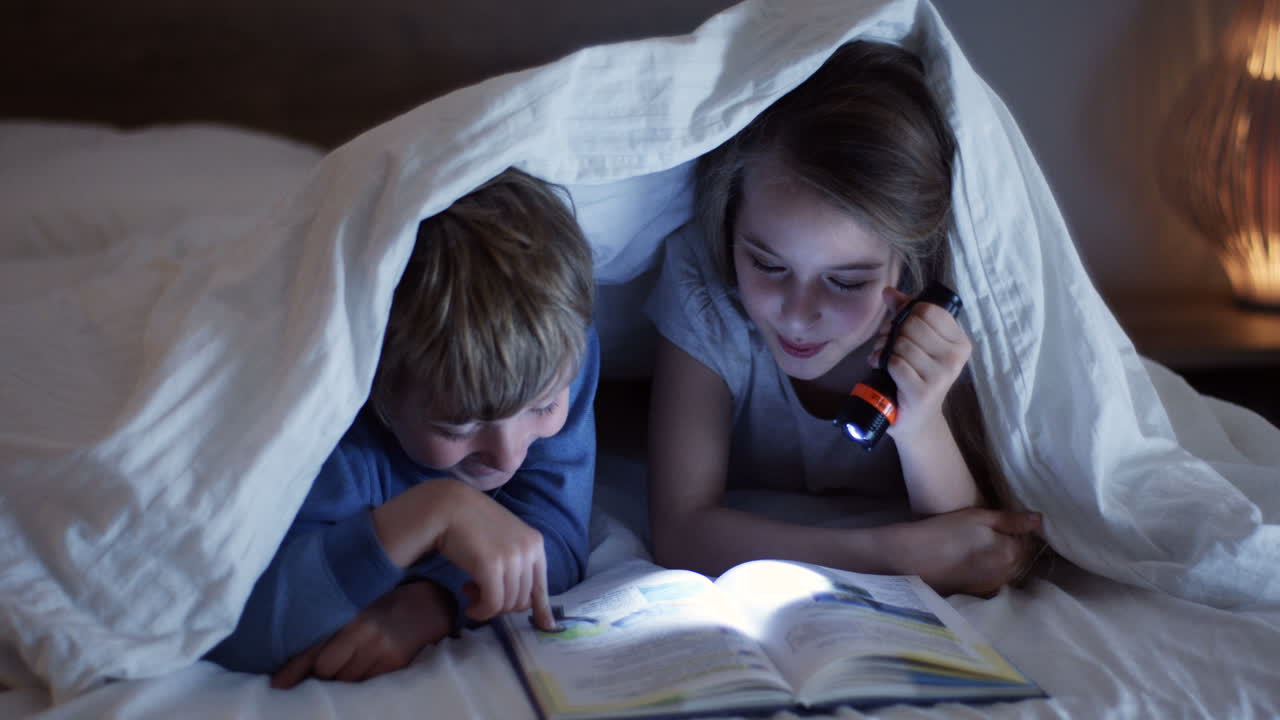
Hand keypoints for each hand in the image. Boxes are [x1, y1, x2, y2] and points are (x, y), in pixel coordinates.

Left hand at [270, 580, 453, 689]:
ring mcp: (381, 649)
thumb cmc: (389, 605)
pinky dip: (363, 684)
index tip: (277, 685)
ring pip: (347, 682)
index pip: (314, 648)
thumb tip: (300, 662)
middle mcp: (363, 632)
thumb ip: (332, 630)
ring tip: (355, 665)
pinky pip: (369, 685)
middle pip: (327, 670)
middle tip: (330, 669)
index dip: (294, 670)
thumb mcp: (359, 609)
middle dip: (324, 674)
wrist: (433, 603)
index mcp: (349, 615)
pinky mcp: (397, 663)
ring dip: (343, 681)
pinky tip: (370, 669)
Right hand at [429, 481, 555, 627]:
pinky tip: (469, 605)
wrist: (448, 507)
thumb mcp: (504, 540)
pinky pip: (492, 603)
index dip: (541, 609)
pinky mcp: (492, 566)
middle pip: (523, 600)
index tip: (545, 626)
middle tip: (478, 593)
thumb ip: (517, 563)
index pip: (541, 586)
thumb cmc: (472, 524)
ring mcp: (512, 557)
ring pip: (508, 604)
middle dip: (501, 605)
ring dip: (487, 607)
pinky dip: (481, 611)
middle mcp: (528, 550)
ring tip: (470, 592)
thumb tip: (530, 602)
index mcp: (535, 543)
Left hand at [869, 287, 970, 439]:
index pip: (927, 310)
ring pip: (901, 344)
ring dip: (886, 350)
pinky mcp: (923, 391)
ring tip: (888, 361)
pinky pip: (895, 363)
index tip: (903, 328)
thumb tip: (888, 292)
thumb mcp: (916, 341)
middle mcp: (955, 358)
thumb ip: (905, 313)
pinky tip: (889, 375)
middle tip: (890, 346)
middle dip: (893, 332)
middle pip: (912, 324)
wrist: (915, 418)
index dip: (907, 314)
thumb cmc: (915, 375)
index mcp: (959, 341)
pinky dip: (886, 366)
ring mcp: (941, 376)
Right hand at [880, 508, 1041, 596]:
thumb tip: (1039, 520)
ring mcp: (992, 587)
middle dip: (1010, 546)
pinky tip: (972, 561)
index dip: (1015, 529)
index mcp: (1010, 554)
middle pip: (1019, 558)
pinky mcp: (978, 594)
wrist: (912, 558)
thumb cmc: (945, 531)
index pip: (1026, 541)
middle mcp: (1007, 575)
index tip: (998, 522)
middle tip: (988, 532)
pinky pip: (993, 580)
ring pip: (1007, 570)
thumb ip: (1010, 520)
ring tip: (979, 546)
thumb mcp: (978, 517)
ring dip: (1000, 559)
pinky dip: (989, 570)